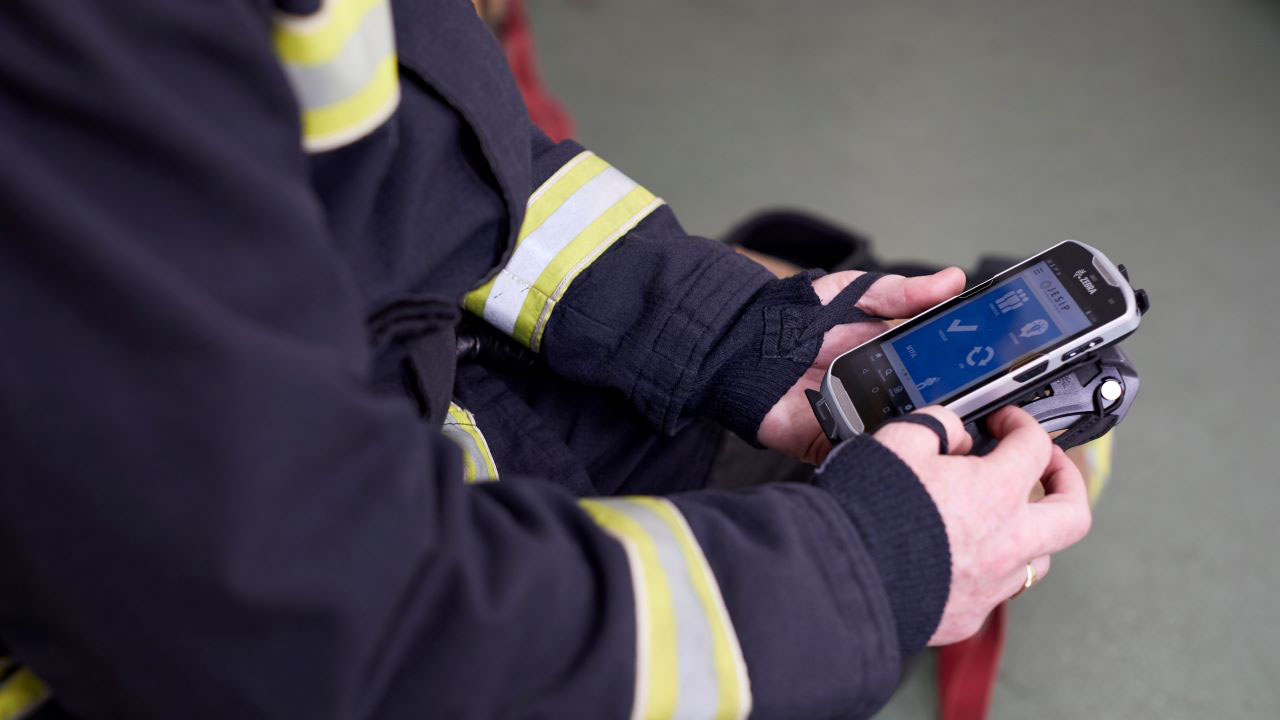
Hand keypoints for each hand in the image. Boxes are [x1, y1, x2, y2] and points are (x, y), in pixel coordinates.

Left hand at [757, 267, 965, 463]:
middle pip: (922, 410)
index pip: (936, 374)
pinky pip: (858, 451)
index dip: (960, 376)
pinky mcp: (827, 441)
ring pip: (895, 436)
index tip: (984, 373)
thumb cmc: (795, 316)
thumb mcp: (855, 293)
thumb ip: (903, 293)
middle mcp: (877, 394)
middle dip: (940, 408)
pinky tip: (881, 432)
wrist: (742, 341)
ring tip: (926, 418)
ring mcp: (854, 420)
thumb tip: (953, 279)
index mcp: (890, 360)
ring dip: (910, 429)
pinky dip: (870, 446)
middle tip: (959, 400)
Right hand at [873, 405, 1092, 644]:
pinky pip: (993, 590)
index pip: (1034, 447)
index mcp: (995, 492)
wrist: (843, 576)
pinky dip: (985, 568)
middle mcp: (1006, 541)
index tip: (1004, 423)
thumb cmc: (868, 509)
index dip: (1021, 424)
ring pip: (1038, 560)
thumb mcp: (899, 440)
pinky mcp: (968, 614)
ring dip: (1029, 532)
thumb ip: (938, 426)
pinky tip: (959, 554)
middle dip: (1068, 482)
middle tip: (1048, 467)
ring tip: (1002, 517)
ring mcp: (990, 584)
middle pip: (1073, 514)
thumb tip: (955, 435)